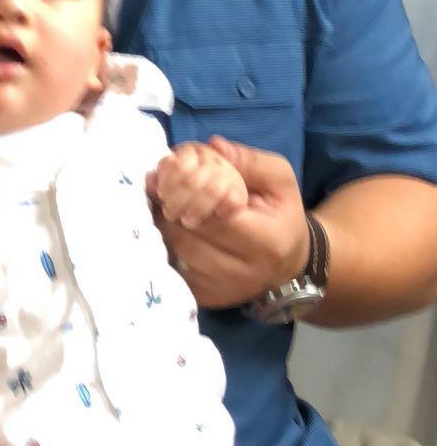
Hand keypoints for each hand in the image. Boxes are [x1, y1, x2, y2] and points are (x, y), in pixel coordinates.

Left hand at [148, 135, 308, 309]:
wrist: (288, 264)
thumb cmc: (281, 215)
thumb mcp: (279, 180)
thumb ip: (249, 161)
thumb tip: (213, 147)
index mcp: (266, 242)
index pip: (215, 216)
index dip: (190, 191)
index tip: (176, 171)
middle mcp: (242, 274)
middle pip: (187, 235)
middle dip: (169, 204)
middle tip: (158, 184)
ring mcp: (219, 290)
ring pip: (174, 251)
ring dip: (162, 223)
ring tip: (160, 201)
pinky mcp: (203, 298)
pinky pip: (171, 268)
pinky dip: (164, 243)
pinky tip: (168, 225)